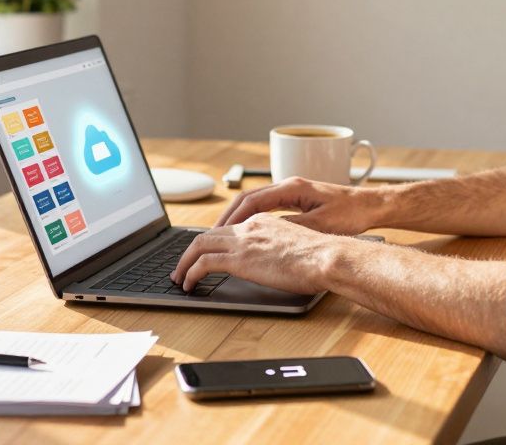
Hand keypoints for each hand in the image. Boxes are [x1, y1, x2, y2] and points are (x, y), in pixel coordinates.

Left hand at [170, 213, 343, 294]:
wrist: (326, 257)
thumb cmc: (320, 257)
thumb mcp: (294, 245)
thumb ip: (277, 248)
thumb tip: (271, 263)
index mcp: (263, 221)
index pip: (228, 229)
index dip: (212, 242)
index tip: (204, 255)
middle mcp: (249, 226)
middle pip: (207, 234)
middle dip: (189, 251)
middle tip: (182, 266)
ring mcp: (243, 241)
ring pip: (199, 245)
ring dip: (184, 263)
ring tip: (179, 278)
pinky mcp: (240, 259)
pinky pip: (203, 264)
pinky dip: (191, 273)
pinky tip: (188, 284)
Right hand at [214, 177, 387, 234]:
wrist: (372, 206)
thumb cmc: (351, 214)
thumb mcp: (320, 225)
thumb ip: (293, 228)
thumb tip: (266, 235)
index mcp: (291, 188)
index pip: (251, 201)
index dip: (233, 218)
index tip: (218, 233)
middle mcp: (288, 185)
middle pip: (248, 198)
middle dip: (229, 217)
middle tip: (212, 236)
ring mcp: (293, 191)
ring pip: (256, 202)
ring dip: (239, 217)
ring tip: (224, 235)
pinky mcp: (298, 199)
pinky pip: (267, 207)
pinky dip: (253, 218)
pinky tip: (248, 232)